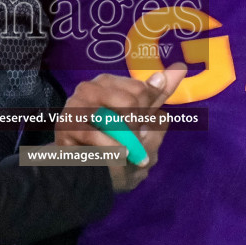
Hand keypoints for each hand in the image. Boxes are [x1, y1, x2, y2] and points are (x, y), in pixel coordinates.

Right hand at [56, 63, 187, 191]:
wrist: (83, 176)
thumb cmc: (113, 146)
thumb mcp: (140, 123)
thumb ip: (156, 96)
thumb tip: (179, 68)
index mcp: (109, 83)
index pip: (141, 90)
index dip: (144, 115)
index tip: (137, 128)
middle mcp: (90, 88)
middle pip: (131, 101)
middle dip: (135, 129)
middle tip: (128, 142)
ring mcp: (76, 105)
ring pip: (116, 118)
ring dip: (125, 141)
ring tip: (123, 151)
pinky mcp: (66, 125)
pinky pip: (99, 136)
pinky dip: (111, 150)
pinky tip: (115, 157)